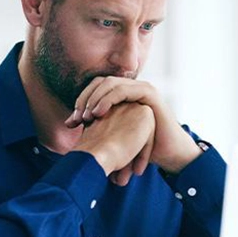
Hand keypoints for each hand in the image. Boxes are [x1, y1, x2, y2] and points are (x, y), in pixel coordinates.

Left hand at [65, 77, 201, 173]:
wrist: (169, 153)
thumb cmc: (142, 147)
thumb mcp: (114, 134)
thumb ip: (95, 126)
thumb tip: (68, 125)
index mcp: (122, 94)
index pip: (95, 88)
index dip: (81, 101)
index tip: (71, 123)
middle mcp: (131, 87)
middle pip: (99, 83)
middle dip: (84, 100)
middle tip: (75, 119)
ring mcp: (140, 88)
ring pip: (109, 83)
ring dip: (94, 98)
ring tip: (85, 117)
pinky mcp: (149, 93)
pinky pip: (123, 90)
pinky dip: (107, 99)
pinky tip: (98, 113)